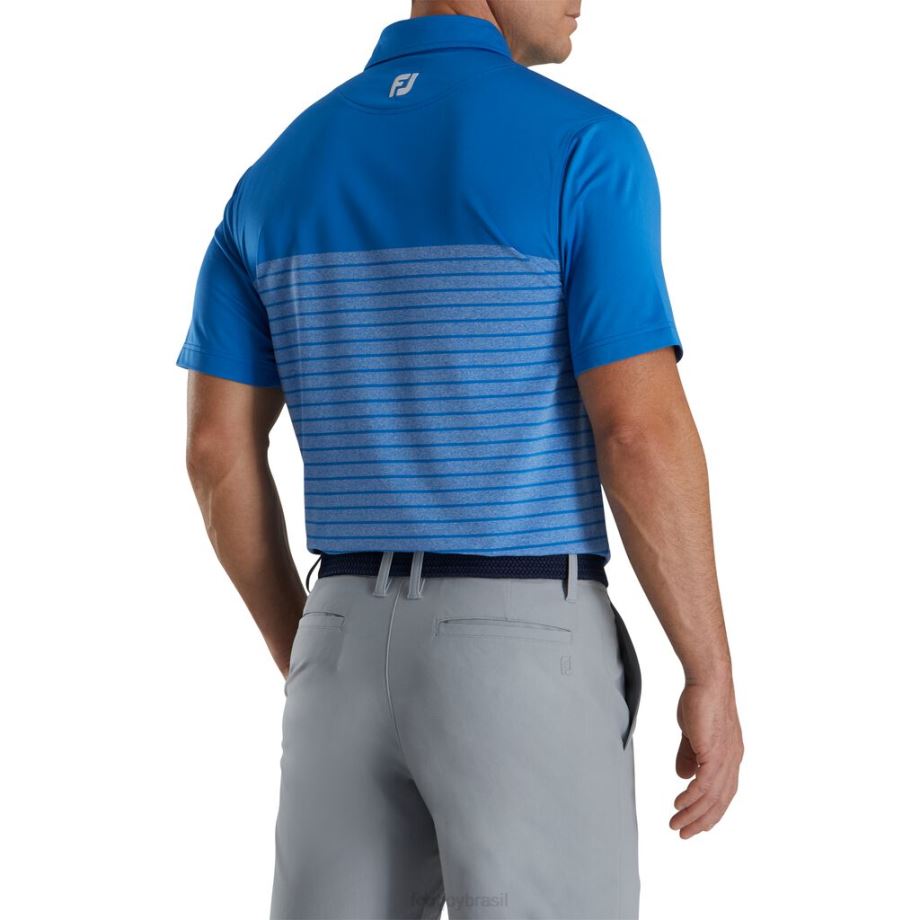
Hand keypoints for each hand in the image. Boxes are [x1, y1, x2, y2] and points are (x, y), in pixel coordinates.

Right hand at [670, 678, 743, 837]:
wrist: (707, 681)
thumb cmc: (700, 700)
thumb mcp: (692, 733)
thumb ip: (689, 755)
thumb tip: (683, 777)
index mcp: (729, 757)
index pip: (723, 793)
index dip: (710, 811)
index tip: (695, 824)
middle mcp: (732, 761)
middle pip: (720, 801)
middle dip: (701, 820)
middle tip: (684, 834)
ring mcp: (725, 758)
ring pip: (711, 797)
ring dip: (693, 814)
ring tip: (676, 824)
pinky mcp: (714, 752)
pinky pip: (703, 784)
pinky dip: (691, 798)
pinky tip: (679, 805)